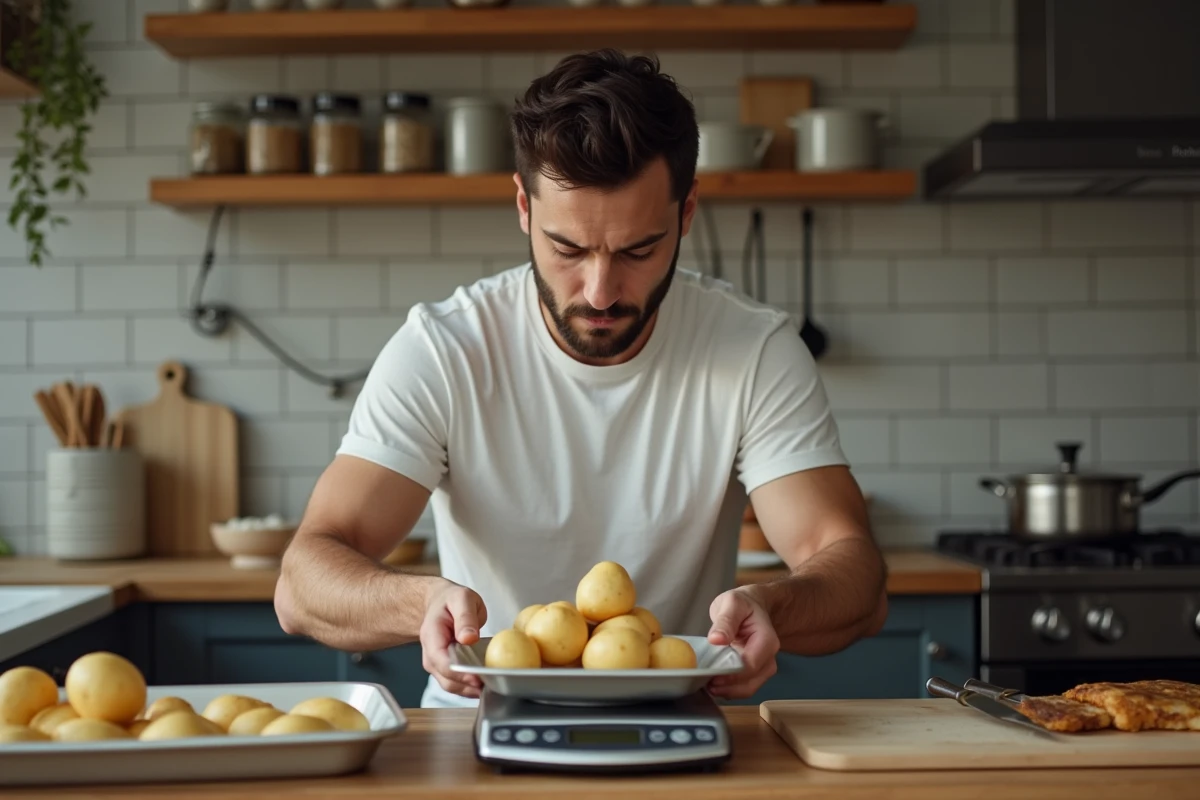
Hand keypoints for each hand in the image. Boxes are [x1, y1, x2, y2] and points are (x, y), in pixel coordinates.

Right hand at [420, 581, 487, 698]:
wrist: (440, 602)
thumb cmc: (450, 600)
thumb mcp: (461, 598)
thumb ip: (465, 617)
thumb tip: (468, 638)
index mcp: (432, 636)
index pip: (442, 663)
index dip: (461, 674)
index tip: (479, 677)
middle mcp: (430, 654)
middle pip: (447, 679)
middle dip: (468, 686)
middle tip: (492, 684)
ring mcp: (436, 663)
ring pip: (452, 685)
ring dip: (470, 689)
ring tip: (491, 686)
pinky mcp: (445, 668)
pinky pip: (457, 682)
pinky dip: (470, 686)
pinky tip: (485, 683)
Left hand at [705, 589, 778, 698]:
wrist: (752, 606)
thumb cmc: (743, 604)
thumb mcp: (732, 603)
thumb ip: (725, 621)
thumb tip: (716, 640)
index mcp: (766, 640)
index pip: (751, 665)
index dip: (731, 675)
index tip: (711, 675)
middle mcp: (769, 657)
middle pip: (750, 682)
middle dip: (727, 687)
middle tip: (704, 683)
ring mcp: (763, 667)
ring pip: (747, 689)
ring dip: (727, 690)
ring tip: (706, 684)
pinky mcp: (754, 673)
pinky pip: (743, 687)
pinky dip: (728, 688)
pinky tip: (713, 683)